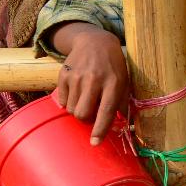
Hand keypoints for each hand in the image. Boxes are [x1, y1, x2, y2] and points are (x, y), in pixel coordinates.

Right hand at [54, 25, 130, 144]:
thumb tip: (118, 127)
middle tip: (92, 113)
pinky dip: (68, 102)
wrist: (95, 42)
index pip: (106, 111)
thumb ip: (120, 102)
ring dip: (78, 110)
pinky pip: (62, 100)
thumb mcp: (123, 81)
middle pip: (83, 114)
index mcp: (113, 83)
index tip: (95, 143)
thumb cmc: (113, 66)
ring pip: (71, 109)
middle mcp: (94, 80)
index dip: (100, 129)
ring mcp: (77, 77)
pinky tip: (77, 91)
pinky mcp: (64, 74)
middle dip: (86, 120)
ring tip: (86, 99)